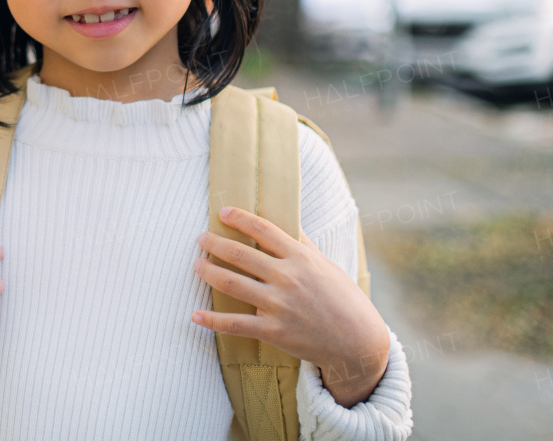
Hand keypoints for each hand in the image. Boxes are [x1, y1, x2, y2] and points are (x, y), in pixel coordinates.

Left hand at [191, 206, 389, 407]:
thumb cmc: (342, 298)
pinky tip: (195, 315)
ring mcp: (278, 305)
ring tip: (197, 265)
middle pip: (239, 254)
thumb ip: (302, 244)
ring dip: (207, 272)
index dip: (239, 218)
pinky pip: (234, 323)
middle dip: (214, 243)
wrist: (356, 341)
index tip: (222, 212)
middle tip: (201, 239)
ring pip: (230, 283)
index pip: (262, 229)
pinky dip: (211, 319)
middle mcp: (286, 278)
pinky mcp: (272, 331)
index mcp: (300, 258)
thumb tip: (287, 220)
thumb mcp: (325, 265)